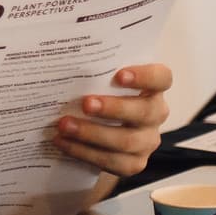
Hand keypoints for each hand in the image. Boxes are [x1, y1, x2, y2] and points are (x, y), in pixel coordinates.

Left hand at [54, 63, 172, 176]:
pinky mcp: (134, 163)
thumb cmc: (95, 93)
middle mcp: (155, 114)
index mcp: (151, 88)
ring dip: (92, 133)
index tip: (119, 75)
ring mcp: (147, 140)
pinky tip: (63, 142)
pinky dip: (84, 152)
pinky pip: (113, 162)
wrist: (93, 128)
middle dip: (113, 108)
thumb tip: (54, 52)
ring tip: (64, 125)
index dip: (145, 76)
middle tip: (85, 104)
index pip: (161, 78)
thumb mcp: (97, 78)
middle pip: (144, 112)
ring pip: (127, 141)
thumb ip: (89, 67)